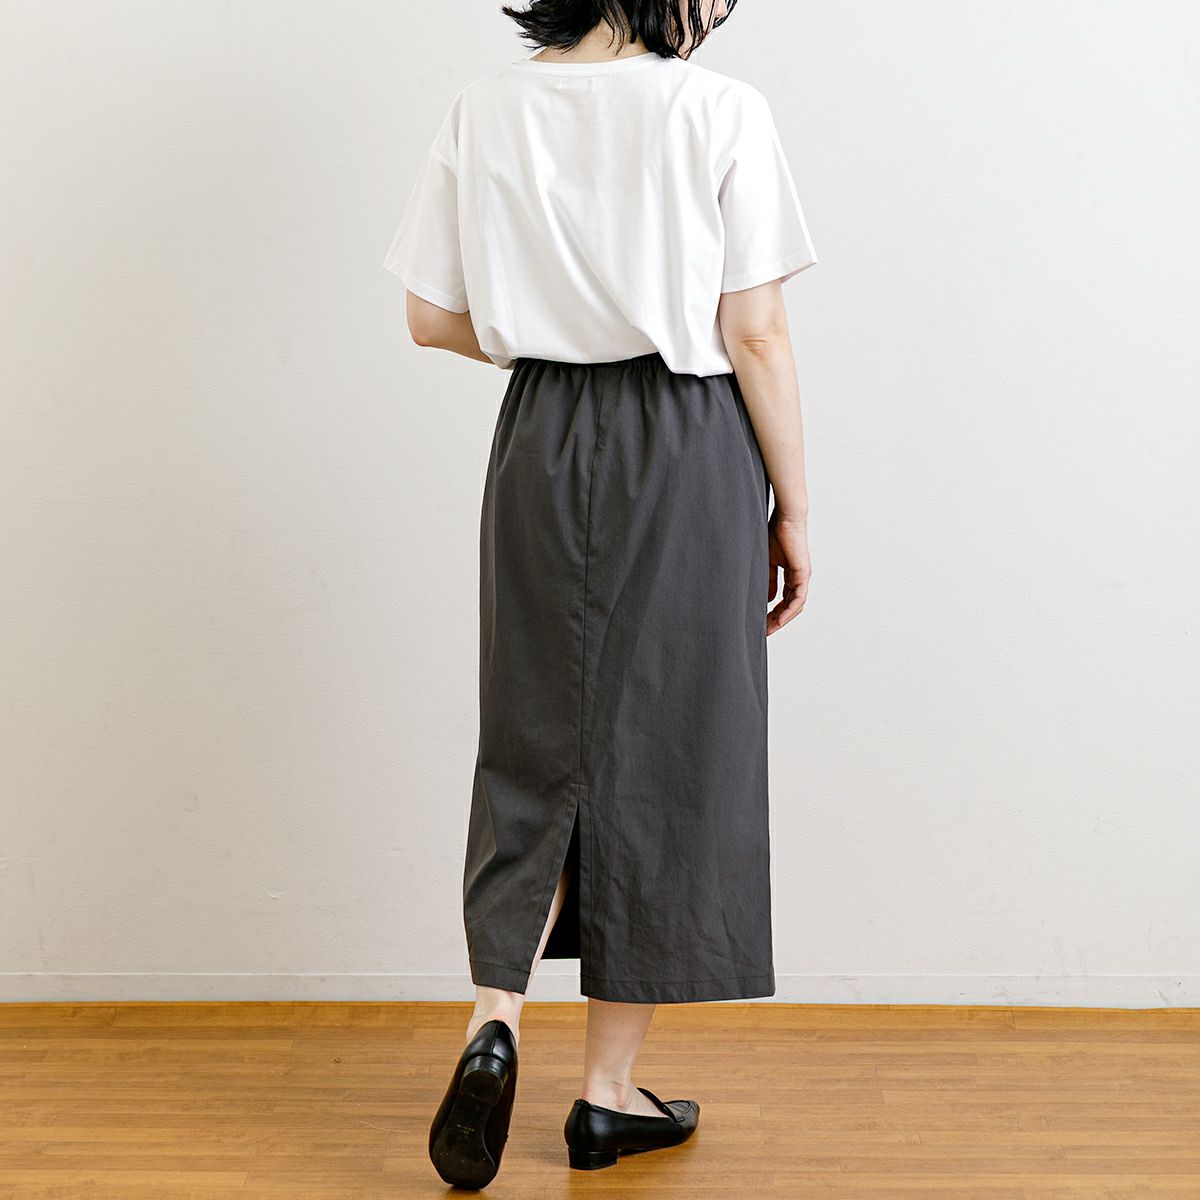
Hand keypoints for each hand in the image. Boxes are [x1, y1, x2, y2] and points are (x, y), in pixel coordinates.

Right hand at [766, 511, 810, 635]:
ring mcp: (802, 576)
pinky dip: (789, 610)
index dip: (773, 612)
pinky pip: (798, 598)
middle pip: (790, 606)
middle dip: (777, 620)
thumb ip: (768, 580)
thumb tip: (767, 599)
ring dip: (783, 619)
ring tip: (769, 629)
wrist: (785, 517)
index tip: (761, 622)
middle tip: (764, 631)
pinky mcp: (803, 573)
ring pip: (795, 606)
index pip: (784, 599)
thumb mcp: (767, 562)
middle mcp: (799, 578)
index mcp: (791, 574)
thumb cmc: (775, 533)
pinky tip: (779, 619)